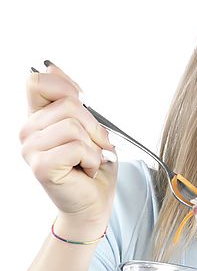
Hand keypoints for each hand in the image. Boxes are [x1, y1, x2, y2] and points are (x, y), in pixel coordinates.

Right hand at [20, 62, 117, 231]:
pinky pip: (77, 146)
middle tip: (95, 147)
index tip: (83, 104)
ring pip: (73, 125)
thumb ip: (70, 98)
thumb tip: (51, 66)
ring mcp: (30, 149)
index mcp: (37, 118)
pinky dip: (93, 159)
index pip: (37, 81)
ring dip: (94, 146)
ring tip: (88, 161)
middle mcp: (28, 132)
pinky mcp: (41, 166)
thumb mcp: (88, 126)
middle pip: (68, 104)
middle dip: (94, 126)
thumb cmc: (92, 168)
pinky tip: (85, 170)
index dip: (66, 87)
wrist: (94, 203)